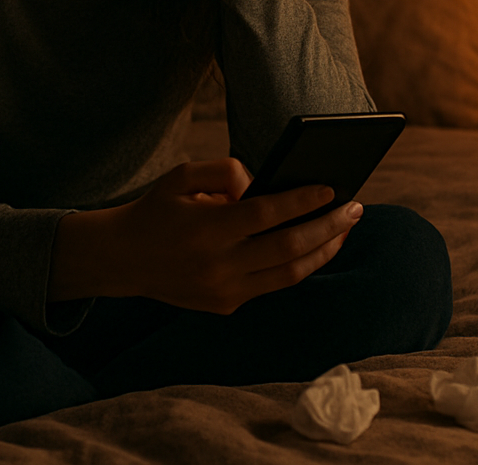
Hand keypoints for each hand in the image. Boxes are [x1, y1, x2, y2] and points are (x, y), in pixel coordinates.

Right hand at [48, 157, 361, 313]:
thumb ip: (225, 172)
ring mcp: (224, 291)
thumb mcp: (182, 177)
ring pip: (289, 273)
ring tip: (344, 228)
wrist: (121, 259)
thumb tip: (264, 185)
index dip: (302, 201)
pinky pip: (272, 284)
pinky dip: (298, 264)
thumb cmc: (157, 209)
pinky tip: (316, 245)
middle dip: (329, 226)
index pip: (266, 215)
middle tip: (356, 207)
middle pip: (288, 248)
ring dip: (324, 250)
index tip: (332, 188)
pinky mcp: (226, 305)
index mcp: (206, 229)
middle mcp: (218, 265)